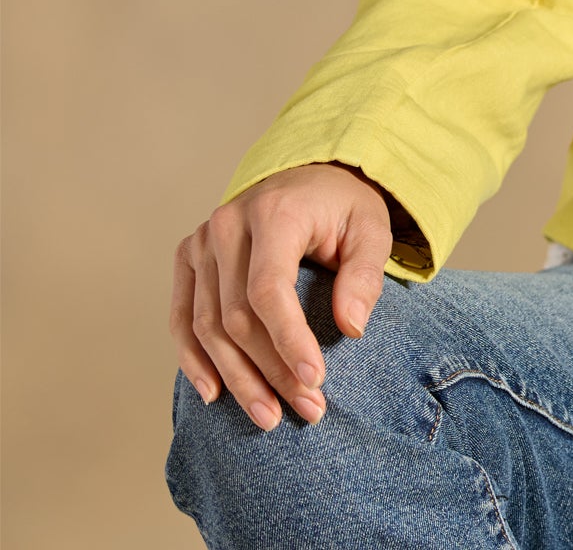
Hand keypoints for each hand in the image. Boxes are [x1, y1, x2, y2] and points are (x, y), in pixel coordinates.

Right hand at [168, 162, 394, 431]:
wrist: (310, 176)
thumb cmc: (344, 207)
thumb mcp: (371, 229)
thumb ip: (365, 275)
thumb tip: (351, 328)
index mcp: (274, 213)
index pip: (269, 290)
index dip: (288, 342)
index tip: (316, 382)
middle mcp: (227, 225)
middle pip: (237, 317)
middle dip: (271, 371)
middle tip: (306, 410)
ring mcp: (201, 241)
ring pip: (207, 327)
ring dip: (237, 378)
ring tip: (269, 416)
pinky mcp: (188, 257)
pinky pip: (181, 318)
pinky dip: (194, 359)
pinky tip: (213, 393)